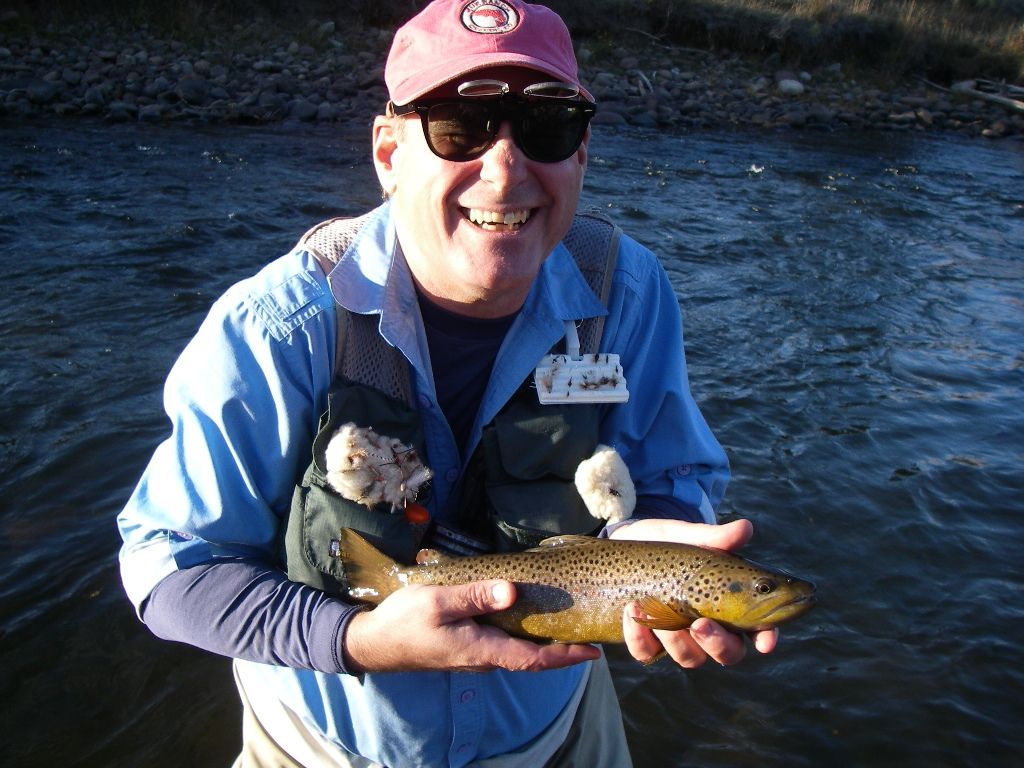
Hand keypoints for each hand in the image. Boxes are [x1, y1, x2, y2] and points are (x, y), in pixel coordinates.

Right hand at [341, 579, 600, 673]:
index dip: (565, 656)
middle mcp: (483, 657)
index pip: (533, 659)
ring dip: (543, 641)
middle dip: (562, 649)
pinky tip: (527, 616)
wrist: (373, 642)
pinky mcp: (465, 646)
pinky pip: (502, 644)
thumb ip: (475, 596)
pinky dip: (522, 634)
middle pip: (531, 656)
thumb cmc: (404, 621)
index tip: (593, 652)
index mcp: (481, 649)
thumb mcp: (438, 601)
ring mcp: (473, 654)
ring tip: (567, 622)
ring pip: (517, 650)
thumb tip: (512, 591)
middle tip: (589, 632)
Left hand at [610, 518, 778, 666]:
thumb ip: (715, 538)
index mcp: (731, 603)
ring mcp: (679, 637)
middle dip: (717, 644)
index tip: (764, 641)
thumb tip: (746, 528)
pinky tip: (633, 612)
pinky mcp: (647, 640)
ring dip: (675, 640)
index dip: (766, 637)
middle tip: (701, 624)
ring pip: (690, 657)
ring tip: (654, 606)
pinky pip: (647, 652)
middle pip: (728, 654)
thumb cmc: (670, 540)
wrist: (629, 539)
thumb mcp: (689, 536)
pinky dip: (640, 637)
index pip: (759, 628)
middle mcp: (710, 626)